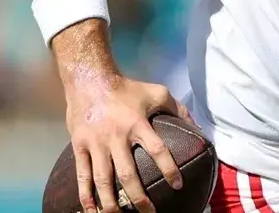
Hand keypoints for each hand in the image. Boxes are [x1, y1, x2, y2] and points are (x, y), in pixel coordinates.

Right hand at [66, 74, 191, 212]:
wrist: (89, 78)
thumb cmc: (126, 88)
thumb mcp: (156, 92)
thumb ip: (177, 109)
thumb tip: (198, 128)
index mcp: (137, 124)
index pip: (157, 150)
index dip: (169, 169)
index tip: (177, 186)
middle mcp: (116, 136)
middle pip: (128, 174)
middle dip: (138, 198)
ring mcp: (96, 143)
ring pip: (103, 180)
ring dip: (111, 203)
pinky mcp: (79, 146)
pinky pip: (82, 175)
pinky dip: (86, 196)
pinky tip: (92, 211)